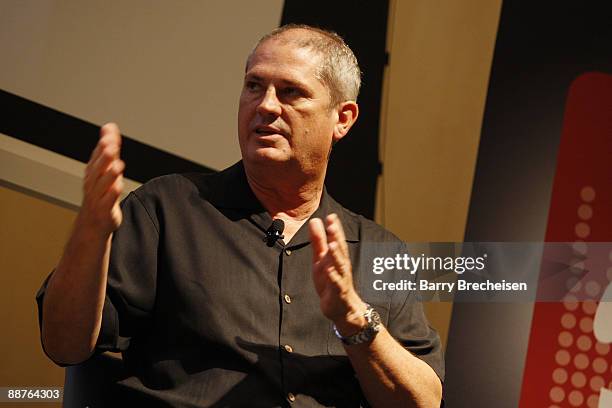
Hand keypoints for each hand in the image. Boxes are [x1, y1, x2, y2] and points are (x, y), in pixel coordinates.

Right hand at [78, 123, 124, 236]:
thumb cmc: (100, 193)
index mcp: (93, 171)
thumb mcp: (104, 168)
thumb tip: (109, 126)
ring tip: (118, 164)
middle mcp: (93, 182)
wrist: (93, 223)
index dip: (104, 143)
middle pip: (98, 167)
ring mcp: (97, 197)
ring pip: (103, 184)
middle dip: (104, 156)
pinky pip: (108, 201)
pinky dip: (112, 193)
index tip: (110, 132)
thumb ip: (109, 148)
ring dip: (110, 174)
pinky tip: (118, 186)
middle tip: (111, 145)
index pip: (98, 154)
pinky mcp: (104, 210)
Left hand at [309, 213, 366, 335]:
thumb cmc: (331, 281)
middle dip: (337, 238)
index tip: (331, 216)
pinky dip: (333, 277)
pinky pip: (336, 284)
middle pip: (340, 250)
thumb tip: (315, 221)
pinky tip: (329, 270)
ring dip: (337, 255)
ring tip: (333, 244)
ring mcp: (341, 279)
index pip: (337, 240)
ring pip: (340, 266)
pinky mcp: (338, 293)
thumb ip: (318, 241)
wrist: (342, 309)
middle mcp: (341, 266)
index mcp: (337, 257)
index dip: (334, 228)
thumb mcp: (321, 259)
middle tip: (332, 225)